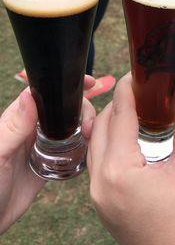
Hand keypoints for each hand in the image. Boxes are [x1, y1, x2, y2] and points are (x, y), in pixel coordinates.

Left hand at [0, 75, 94, 234]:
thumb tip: (28, 96)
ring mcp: (41, 145)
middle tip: (91, 124)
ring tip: (95, 133)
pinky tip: (91, 147)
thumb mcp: (0, 153)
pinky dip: (81, 145)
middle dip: (81, 109)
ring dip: (84, 125)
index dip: (65, 87)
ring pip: (68, 127)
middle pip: (62, 109)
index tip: (89, 82)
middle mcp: (31, 129)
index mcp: (18, 120)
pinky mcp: (48, 162)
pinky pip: (68, 148)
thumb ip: (14, 127)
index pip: (44, 95)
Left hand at [87, 74, 174, 244]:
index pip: (120, 117)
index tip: (135, 75)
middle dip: (118, 105)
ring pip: (95, 144)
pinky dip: (108, 144)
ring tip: (133, 113)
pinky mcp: (99, 203)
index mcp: (121, 172)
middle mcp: (100, 182)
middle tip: (138, 93)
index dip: (127, 91)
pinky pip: (96, 162)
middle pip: (101, 127)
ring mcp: (96, 195)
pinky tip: (125, 139)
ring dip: (110, 124)